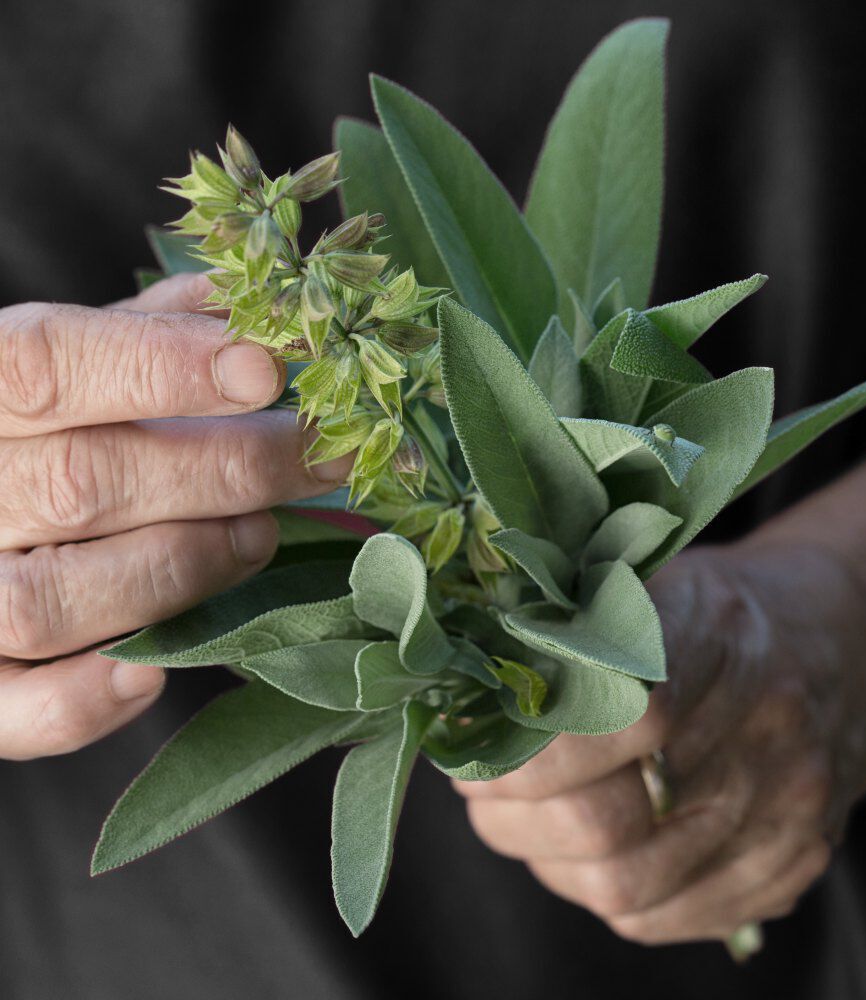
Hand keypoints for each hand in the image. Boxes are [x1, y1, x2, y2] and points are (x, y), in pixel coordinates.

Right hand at [0, 273, 351, 760]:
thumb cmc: (17, 425)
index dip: (162, 366)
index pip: (44, 366)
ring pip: (53, 601)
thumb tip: (262, 304)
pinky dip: (87, 702)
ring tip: (261, 538)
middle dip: (224, 471)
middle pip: (81, 483)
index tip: (270, 371)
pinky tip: (157, 667)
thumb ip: (145, 330)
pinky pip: (15, 712)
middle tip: (320, 458)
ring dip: (179, 570)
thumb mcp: (63, 357)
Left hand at [454, 540, 865, 944]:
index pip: (609, 716)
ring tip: (524, 820)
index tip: (471, 749)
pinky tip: (586, 849)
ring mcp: (789, 806)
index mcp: (717, 635)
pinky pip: (668, 918)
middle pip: (606, 822)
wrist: (841, 644)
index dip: (523, 750)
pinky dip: (602, 892)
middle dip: (511, 817)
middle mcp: (766, 727)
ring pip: (626, 885)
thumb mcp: (649, 582)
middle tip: (479, 791)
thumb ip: (566, 629)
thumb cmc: (716, 611)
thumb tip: (464, 698)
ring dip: (547, 860)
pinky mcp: (796, 861)